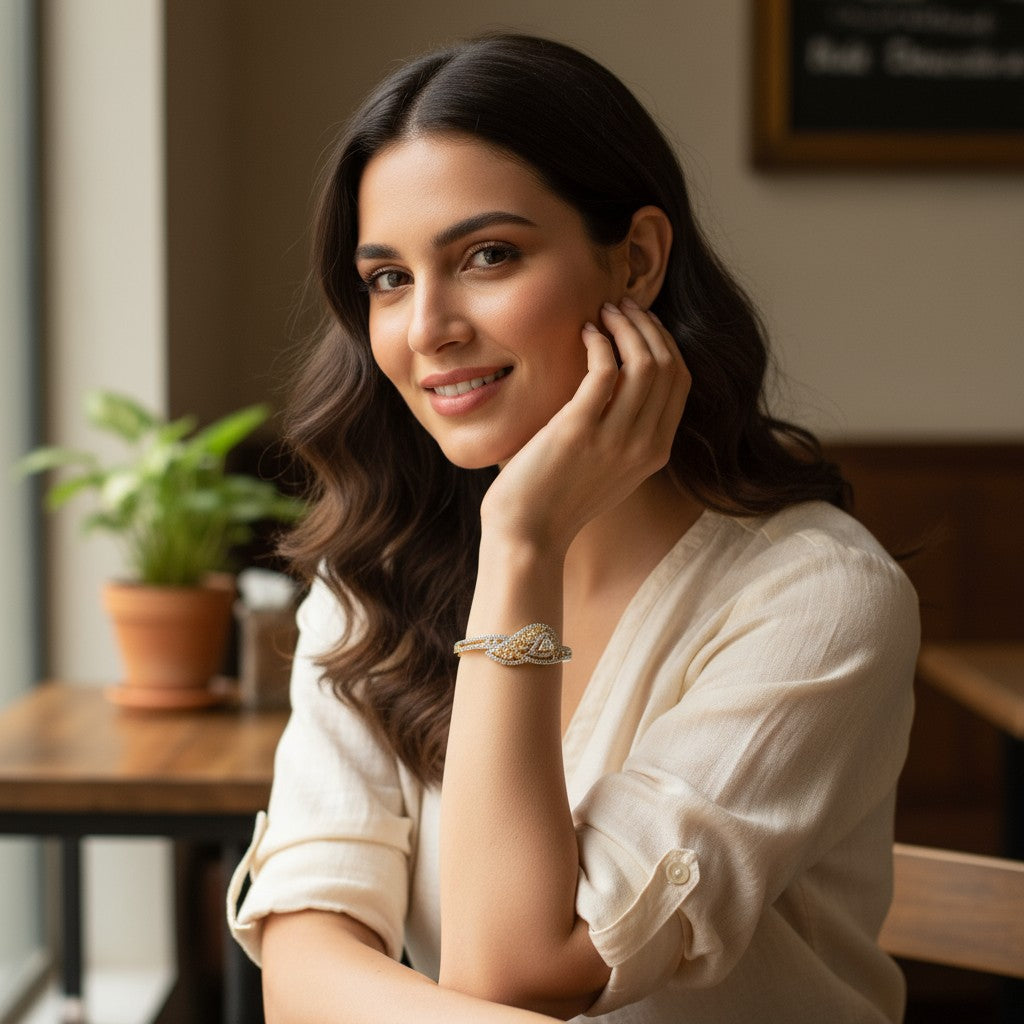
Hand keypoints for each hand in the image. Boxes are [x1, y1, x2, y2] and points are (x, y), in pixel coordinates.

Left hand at [480, 299, 690, 553]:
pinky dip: (598, 341)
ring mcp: (615, 439)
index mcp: (656, 452)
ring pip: (643, 361)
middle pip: (667, 365)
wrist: (527, 535)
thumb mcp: (607, 467)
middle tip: (621, 306)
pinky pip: (605, 369)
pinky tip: (584, 332)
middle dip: (647, 325)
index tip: (640, 323)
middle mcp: (644, 445)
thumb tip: (619, 381)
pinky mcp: (579, 430)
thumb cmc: (556, 499)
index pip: (680, 381)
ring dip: (625, 325)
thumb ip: (624, 432)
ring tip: (604, 311)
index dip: (664, 342)